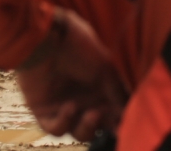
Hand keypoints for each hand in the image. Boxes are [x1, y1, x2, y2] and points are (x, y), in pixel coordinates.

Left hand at [15, 8, 126, 140]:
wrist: (48, 37)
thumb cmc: (79, 47)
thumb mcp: (106, 69)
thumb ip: (118, 92)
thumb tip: (128, 112)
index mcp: (98, 89)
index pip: (113, 113)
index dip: (119, 121)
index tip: (124, 124)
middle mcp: (82, 99)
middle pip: (97, 127)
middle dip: (104, 127)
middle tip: (105, 115)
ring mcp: (63, 106)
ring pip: (78, 132)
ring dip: (86, 128)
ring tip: (90, 113)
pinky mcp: (43, 110)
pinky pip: (55, 129)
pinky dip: (64, 123)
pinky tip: (68, 107)